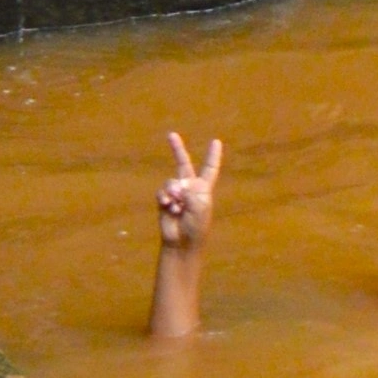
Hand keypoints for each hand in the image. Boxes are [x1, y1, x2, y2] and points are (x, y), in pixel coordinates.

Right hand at [156, 131, 222, 247]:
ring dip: (174, 193)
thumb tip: (178, 185)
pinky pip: (162, 191)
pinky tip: (169, 208)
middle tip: (171, 135)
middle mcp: (190, 188)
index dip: (213, 156)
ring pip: (171, 182)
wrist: (181, 242)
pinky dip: (165, 198)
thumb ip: (192, 192)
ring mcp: (176, 193)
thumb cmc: (196, 227)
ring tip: (177, 207)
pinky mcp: (164, 200)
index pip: (210, 169)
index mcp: (204, 189)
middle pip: (184, 164)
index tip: (216, 142)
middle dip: (177, 149)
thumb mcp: (200, 207)